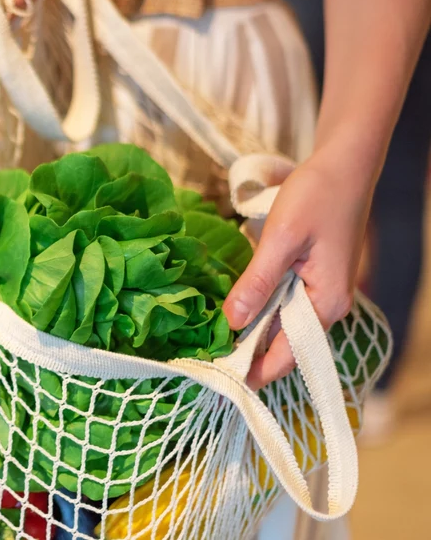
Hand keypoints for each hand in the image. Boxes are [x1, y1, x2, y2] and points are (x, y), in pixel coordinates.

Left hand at [224, 149, 373, 389]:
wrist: (343, 166)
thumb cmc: (316, 197)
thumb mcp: (281, 238)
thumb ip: (257, 281)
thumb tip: (233, 322)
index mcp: (324, 304)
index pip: (287, 356)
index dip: (252, 371)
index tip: (217, 381)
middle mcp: (325, 306)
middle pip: (282, 344)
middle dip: (246, 354)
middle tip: (202, 361)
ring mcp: (318, 292)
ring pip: (279, 324)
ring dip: (249, 332)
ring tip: (209, 342)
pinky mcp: (309, 278)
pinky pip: (281, 304)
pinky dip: (258, 309)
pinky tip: (233, 309)